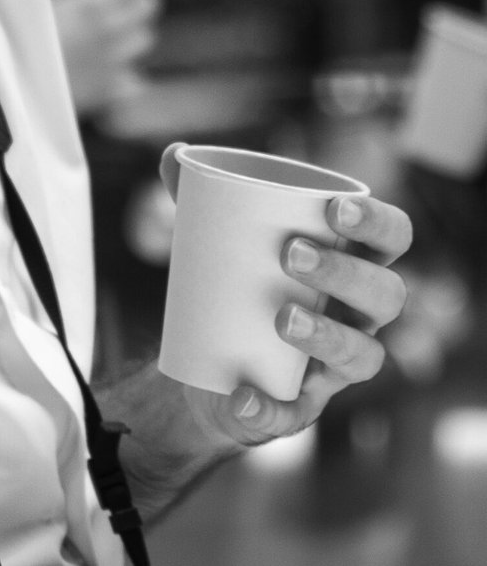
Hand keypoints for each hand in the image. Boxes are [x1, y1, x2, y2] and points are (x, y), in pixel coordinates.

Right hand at [53, 0, 160, 114]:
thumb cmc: (0, 33)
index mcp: (90, 2)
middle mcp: (108, 32)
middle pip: (147, 6)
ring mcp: (111, 65)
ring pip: (144, 40)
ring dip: (134, 30)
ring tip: (114, 27)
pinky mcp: (106, 94)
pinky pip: (132, 79)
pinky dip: (124, 70)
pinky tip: (106, 66)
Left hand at [158, 145, 411, 447]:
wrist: (203, 358)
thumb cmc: (233, 276)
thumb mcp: (214, 232)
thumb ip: (193, 189)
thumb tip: (174, 153)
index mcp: (351, 261)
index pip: (392, 238)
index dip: (377, 223)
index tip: (335, 208)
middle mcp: (359, 314)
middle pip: (386, 295)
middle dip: (346, 273)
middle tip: (291, 253)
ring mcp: (336, 365)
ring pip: (363, 356)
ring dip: (327, 335)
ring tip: (281, 316)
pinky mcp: (301, 407)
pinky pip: (297, 415)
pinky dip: (269, 408)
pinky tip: (243, 395)